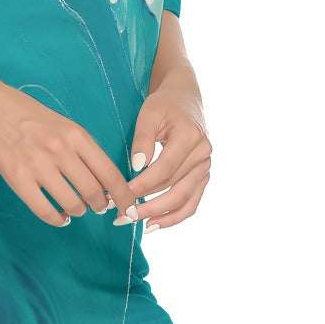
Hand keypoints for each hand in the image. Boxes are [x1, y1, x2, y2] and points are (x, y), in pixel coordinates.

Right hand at [0, 83, 144, 228]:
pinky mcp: (18, 179)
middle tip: (98, 207)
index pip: (110, 173)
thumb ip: (82, 149)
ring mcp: (38, 166)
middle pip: (94, 193)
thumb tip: (102, 181)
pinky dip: (57, 219)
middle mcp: (61, 151)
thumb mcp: (63, 124)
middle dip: (100, 205)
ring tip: (76, 209)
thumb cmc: (28, 114)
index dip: (123, 196)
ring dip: (79, 211)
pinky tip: (60, 217)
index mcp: (76, 135)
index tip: (129, 207)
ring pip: (72, 204)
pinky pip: (45, 211)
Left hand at [117, 81, 212, 229]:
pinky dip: (175, 216)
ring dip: (159, 216)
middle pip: (174, 188)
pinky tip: (154, 224)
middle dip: (146, 205)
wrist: (185, 99)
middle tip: (120, 215)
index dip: (141, 185)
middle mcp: (203, 153)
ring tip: (134, 223)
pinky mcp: (203, 175)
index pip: (164, 169)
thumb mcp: (148, 113)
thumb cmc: (163, 104)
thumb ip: (143, 138)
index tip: (118, 194)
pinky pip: (192, 202)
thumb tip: (137, 167)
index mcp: (190, 136)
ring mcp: (206, 166)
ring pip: (184, 200)